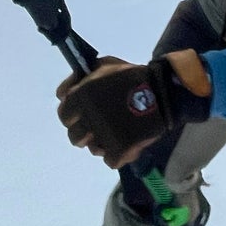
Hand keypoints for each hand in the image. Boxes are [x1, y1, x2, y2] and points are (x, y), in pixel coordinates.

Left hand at [56, 55, 210, 168]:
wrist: (163, 91)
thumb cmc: (132, 76)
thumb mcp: (104, 65)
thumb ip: (80, 78)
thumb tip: (62, 94)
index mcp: (80, 96)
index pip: (64, 116)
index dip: (74, 116)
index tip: (85, 114)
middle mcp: (88, 118)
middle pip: (75, 137)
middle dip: (86, 133)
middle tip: (102, 126)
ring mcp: (103, 136)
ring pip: (93, 150)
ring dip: (103, 144)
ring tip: (118, 134)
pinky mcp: (119, 150)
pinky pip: (110, 161)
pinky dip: (119, 155)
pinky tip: (128, 143)